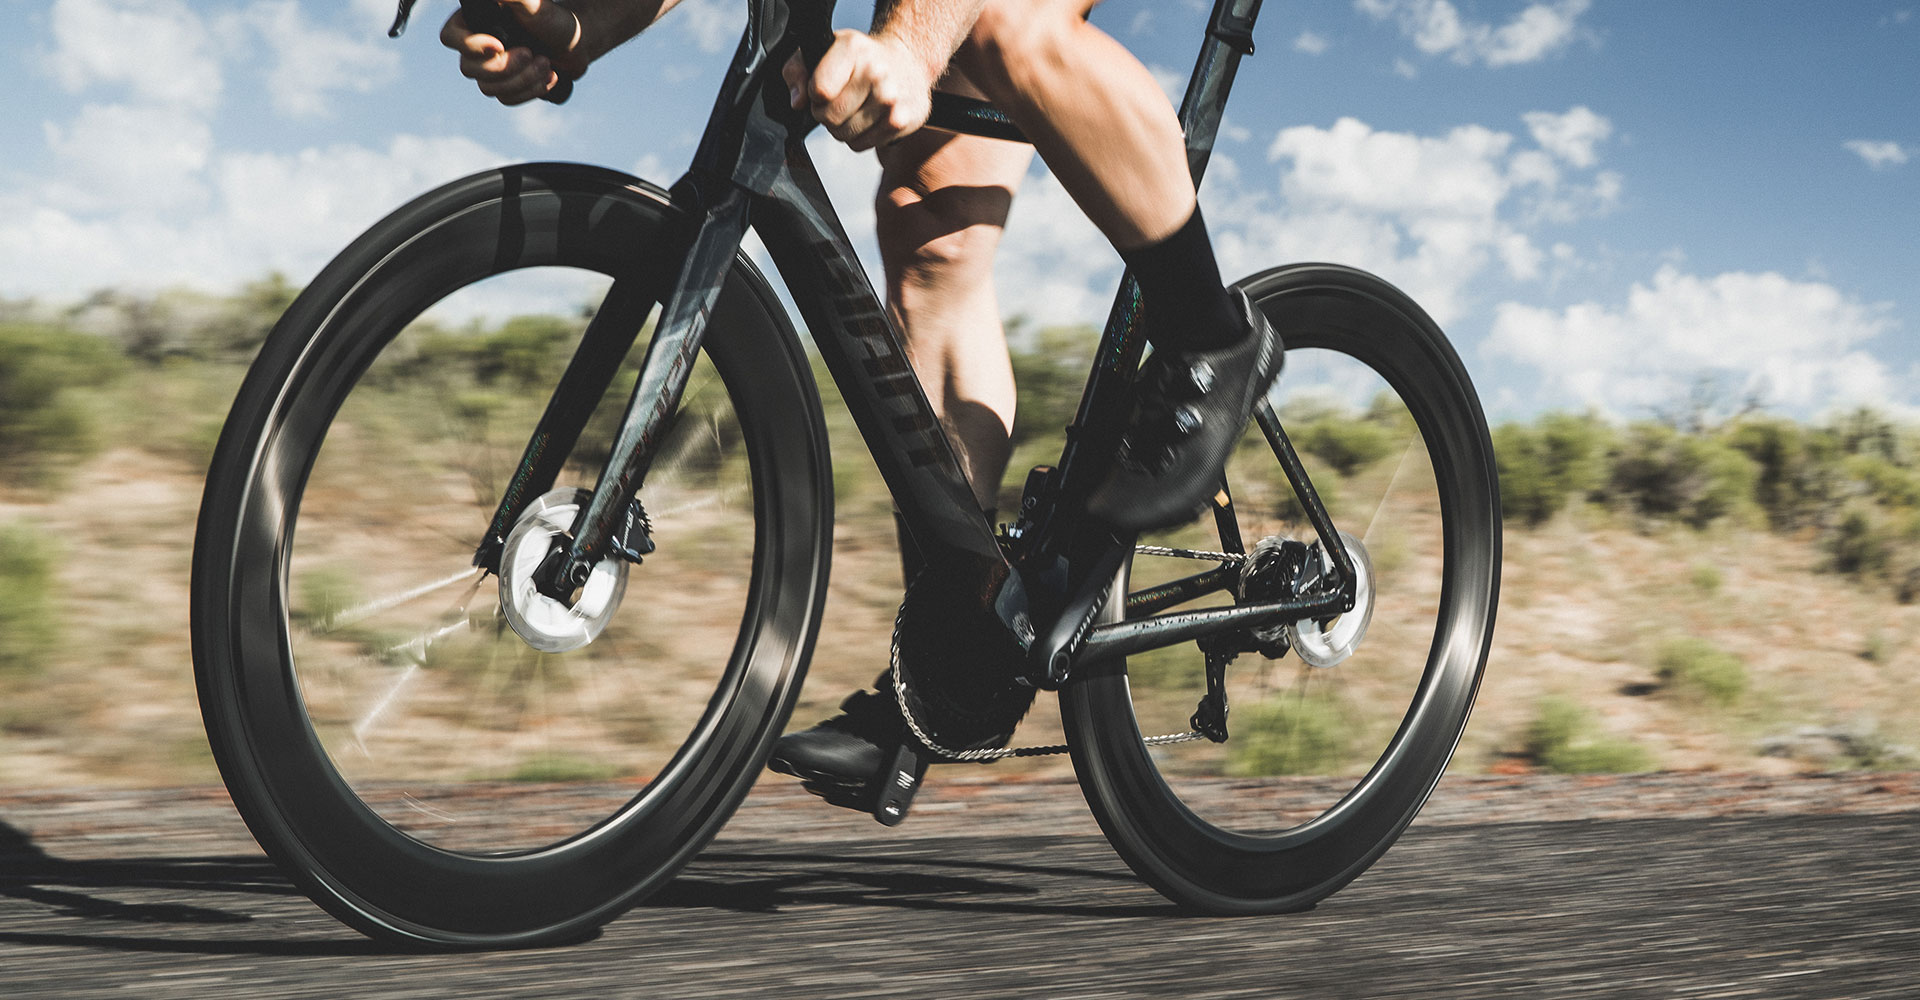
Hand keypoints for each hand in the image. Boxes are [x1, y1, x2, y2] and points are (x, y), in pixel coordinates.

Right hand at [442, 1, 586, 105]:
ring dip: (521, 79)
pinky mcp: (506, 86)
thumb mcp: (533, 4)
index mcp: (476, 21)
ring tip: (546, 63)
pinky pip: (506, 98)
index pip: (450, 37)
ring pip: (488, 88)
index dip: (470, 46)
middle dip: (504, 67)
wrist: (576, 43)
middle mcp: (478, 45)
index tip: (499, 45)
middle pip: (468, 68)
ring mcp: (490, 68)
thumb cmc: (553, 18)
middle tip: (531, 53)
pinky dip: (530, 90)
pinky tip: (550, 76)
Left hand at [783, 29, 936, 151]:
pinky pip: (861, 145)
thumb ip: (797, 71)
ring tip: (855, 107)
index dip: (814, 94)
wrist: (907, 62)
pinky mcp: (901, 121)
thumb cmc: (860, 58)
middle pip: (830, 117)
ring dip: (842, 127)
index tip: (823, 87)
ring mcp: (891, 99)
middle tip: (839, 99)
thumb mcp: (822, 50)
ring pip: (844, 135)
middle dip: (826, 113)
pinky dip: (859, 136)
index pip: (819, 91)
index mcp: (853, 48)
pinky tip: (869, 117)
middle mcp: (876, 72)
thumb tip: (798, 101)